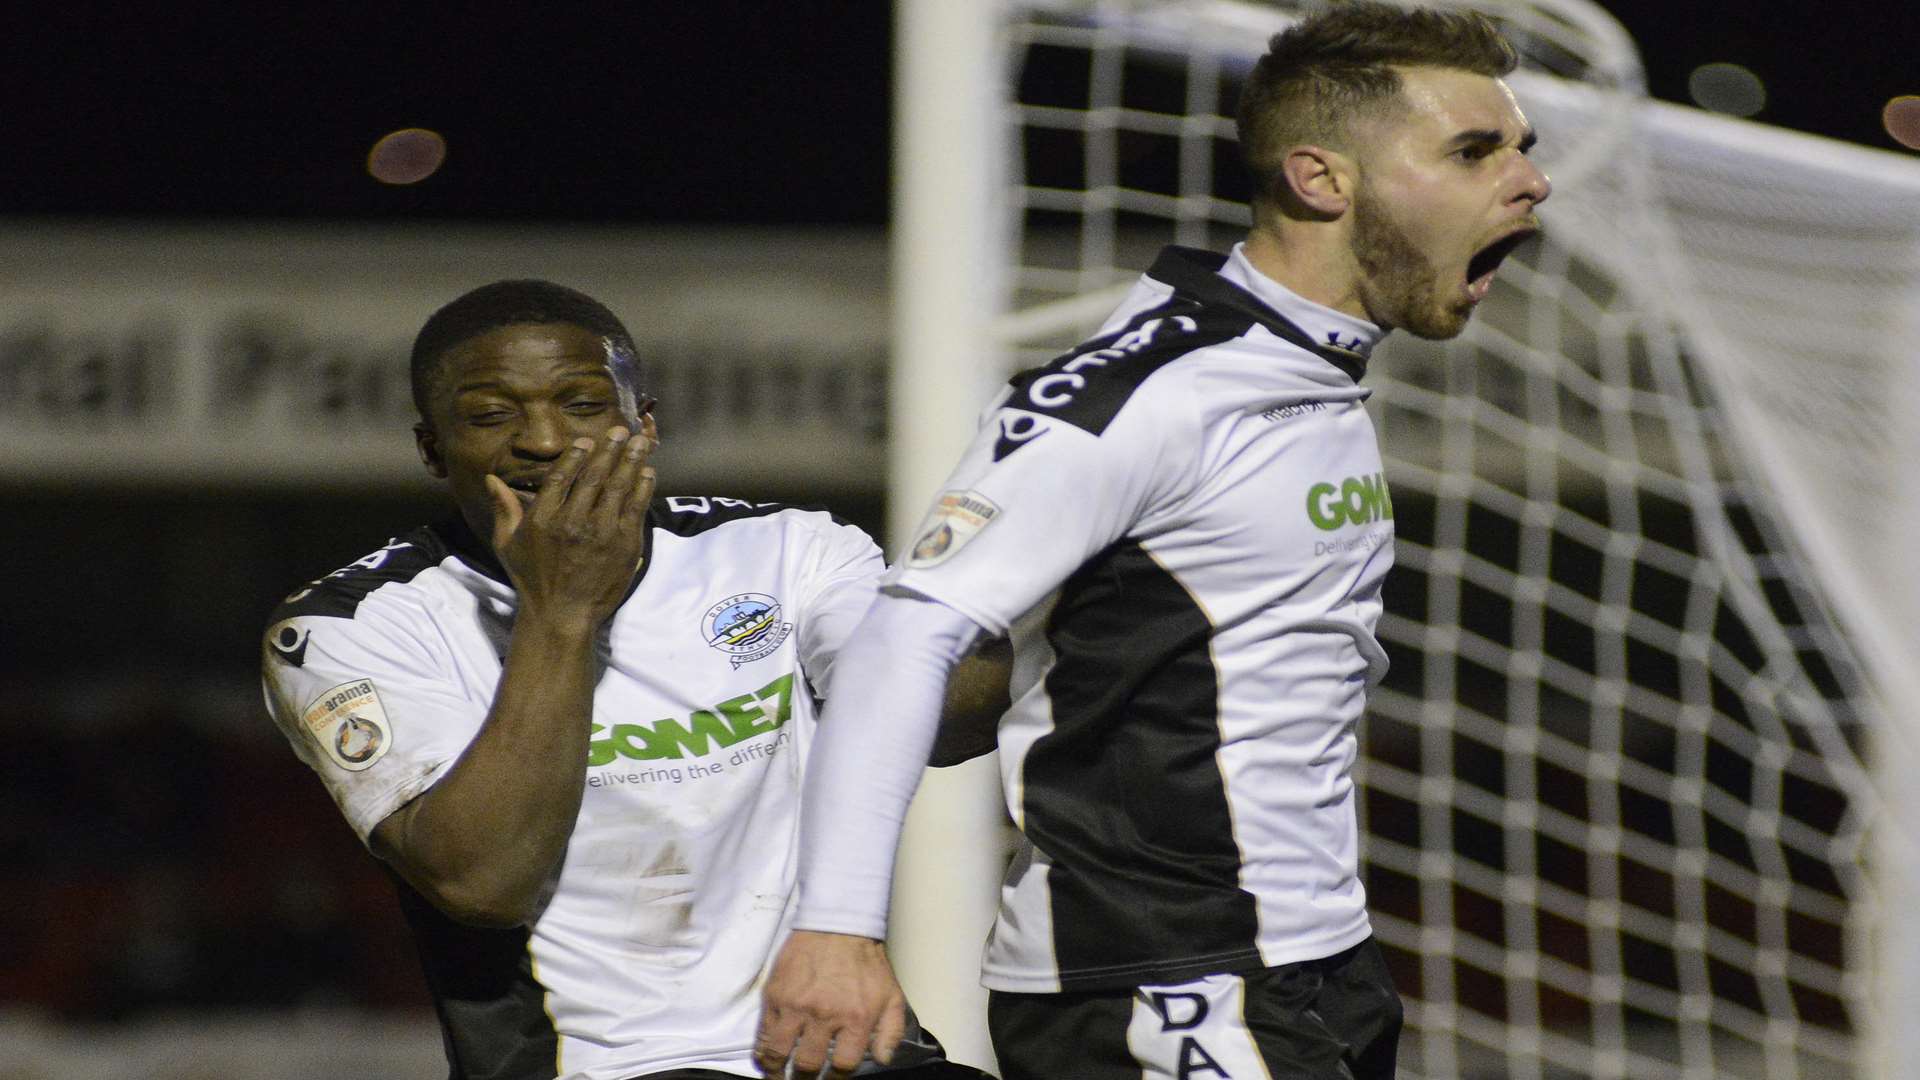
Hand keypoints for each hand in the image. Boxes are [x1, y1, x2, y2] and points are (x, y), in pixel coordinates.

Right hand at [485, 419, 657, 625]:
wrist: (562, 614)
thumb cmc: (532, 579)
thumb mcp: (508, 544)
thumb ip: (504, 508)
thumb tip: (491, 479)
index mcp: (543, 519)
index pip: (562, 477)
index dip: (576, 455)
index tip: (587, 441)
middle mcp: (572, 522)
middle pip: (595, 476)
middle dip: (610, 450)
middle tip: (620, 430)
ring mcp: (601, 533)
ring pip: (619, 488)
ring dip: (631, 462)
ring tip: (639, 442)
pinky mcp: (624, 545)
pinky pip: (635, 509)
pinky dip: (642, 489)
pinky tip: (647, 473)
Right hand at [756, 930, 905, 1077]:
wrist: (839, 924)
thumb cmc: (867, 962)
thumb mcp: (891, 995)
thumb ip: (891, 1031)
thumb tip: (882, 1060)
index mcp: (856, 1017)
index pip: (843, 1066)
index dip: (837, 1078)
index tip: (831, 1078)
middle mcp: (825, 1015)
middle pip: (809, 1065)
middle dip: (806, 1079)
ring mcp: (796, 1005)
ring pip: (779, 1054)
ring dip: (777, 1071)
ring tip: (779, 1076)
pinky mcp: (776, 994)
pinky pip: (763, 1033)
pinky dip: (763, 1050)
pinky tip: (766, 1057)